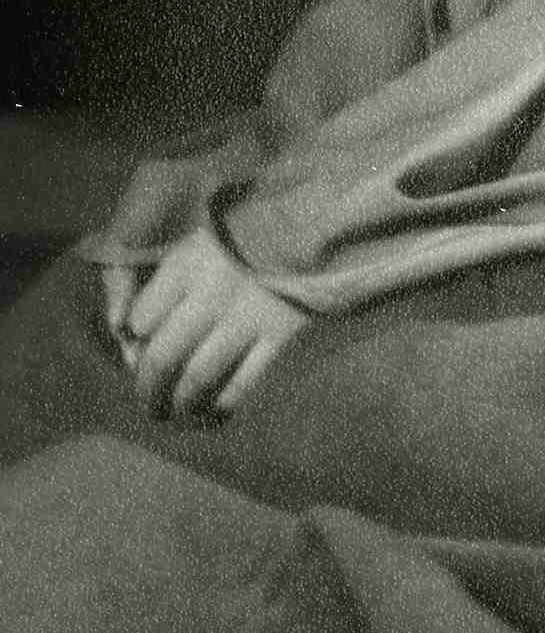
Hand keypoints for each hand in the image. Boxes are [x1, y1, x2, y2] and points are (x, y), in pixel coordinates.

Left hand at [103, 222, 309, 420]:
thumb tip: (134, 333)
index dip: (134, 341)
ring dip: (180, 404)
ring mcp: (247, 317)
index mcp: (189, 262)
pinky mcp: (280, 333)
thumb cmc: (254, 228)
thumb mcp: (205, 237)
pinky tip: (214, 410)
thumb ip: (172, 276)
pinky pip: (242, 384)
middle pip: (163, 357)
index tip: (138, 350)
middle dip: (149, 388)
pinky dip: (222, 403)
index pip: (141, 319)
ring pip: (198, 378)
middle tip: (148, 402)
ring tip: (174, 413)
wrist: (323, 218)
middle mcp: (211, 293)